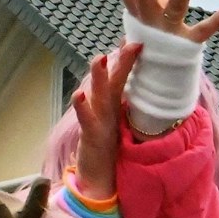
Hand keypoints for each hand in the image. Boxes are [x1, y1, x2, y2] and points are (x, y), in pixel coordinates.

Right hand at [70, 44, 142, 198]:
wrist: (96, 177)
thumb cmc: (109, 149)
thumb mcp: (122, 125)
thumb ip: (126, 106)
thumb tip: (141, 90)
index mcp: (115, 106)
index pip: (123, 79)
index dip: (129, 61)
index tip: (138, 40)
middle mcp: (104, 109)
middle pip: (113, 82)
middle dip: (121, 62)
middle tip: (131, 42)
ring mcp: (95, 121)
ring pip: (98, 96)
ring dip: (98, 77)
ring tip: (100, 57)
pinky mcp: (90, 136)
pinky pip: (86, 120)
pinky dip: (82, 107)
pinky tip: (78, 94)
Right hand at [102, 0, 218, 44]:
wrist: (158, 82)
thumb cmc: (151, 44)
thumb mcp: (142, 23)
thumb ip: (146, 2)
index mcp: (137, 15)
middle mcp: (151, 21)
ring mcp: (170, 31)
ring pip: (176, 6)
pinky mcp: (189, 42)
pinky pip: (205, 30)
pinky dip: (218, 20)